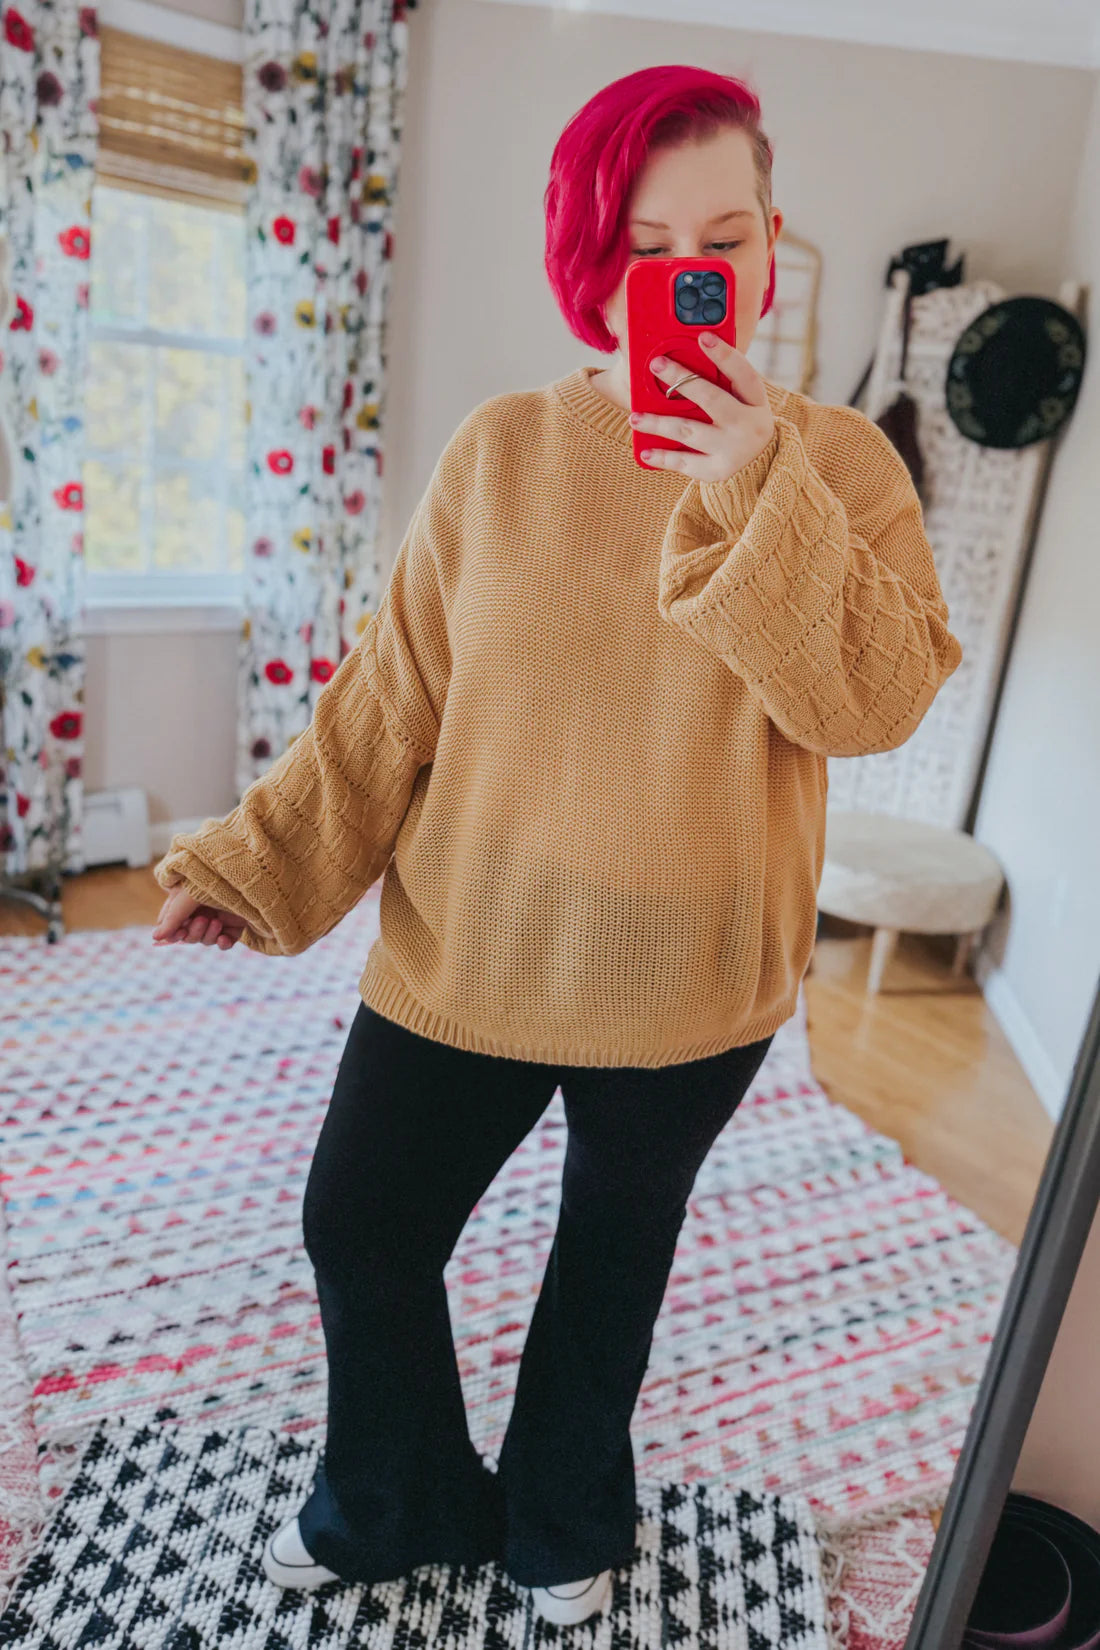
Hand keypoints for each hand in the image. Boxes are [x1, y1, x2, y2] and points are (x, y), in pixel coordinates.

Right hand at [152, 884, 246, 949]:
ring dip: (208, 935)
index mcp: (184, 899)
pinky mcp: (235, 926)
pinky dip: (223, 943)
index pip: (170, 922)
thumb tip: (155, 938)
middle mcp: (200, 909)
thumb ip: (173, 917)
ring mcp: (218, 918)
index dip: (173, 931)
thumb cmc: (214, 878)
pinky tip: (223, 938)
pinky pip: (224, 943)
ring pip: (205, 940)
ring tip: (217, 922)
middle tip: (203, 919)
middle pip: (187, 934)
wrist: (249, 872)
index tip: (178, 932)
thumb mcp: (189, 894)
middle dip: (193, 932)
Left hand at [630, 332, 775, 481]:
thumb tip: (683, 358)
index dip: (724, 354)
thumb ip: (720, 380)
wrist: (761, 464)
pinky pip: (685, 462)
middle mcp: (748, 425)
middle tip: (656, 364)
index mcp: (756, 400)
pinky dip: (663, 457)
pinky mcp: (717, 470)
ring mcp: (732, 449)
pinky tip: (645, 451)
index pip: (743, 372)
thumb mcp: (742, 400)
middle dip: (681, 380)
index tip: (703, 336)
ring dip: (659, 423)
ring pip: (689, 430)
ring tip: (635, 417)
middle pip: (711, 398)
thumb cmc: (740, 420)